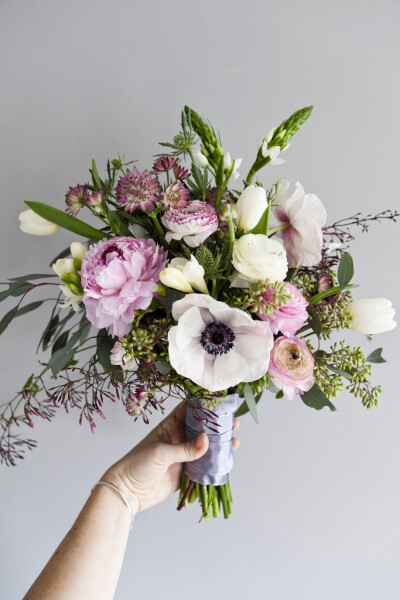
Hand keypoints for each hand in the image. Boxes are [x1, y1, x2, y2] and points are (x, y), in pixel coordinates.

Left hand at [102, 402, 239, 513]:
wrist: (128, 492)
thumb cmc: (137, 465)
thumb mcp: (160, 453)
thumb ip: (184, 448)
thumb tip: (207, 440)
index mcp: (170, 426)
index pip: (190, 410)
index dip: (205, 405)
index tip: (221, 403)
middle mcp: (179, 438)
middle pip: (202, 428)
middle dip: (217, 425)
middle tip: (233, 422)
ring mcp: (184, 455)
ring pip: (206, 446)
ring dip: (220, 443)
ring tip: (234, 439)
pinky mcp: (188, 472)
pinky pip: (205, 464)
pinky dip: (216, 461)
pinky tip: (227, 457)